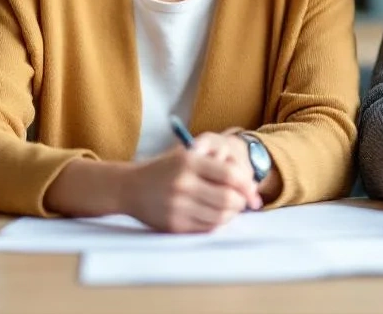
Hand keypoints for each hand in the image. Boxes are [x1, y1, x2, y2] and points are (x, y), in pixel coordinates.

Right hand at [120, 135, 260, 232]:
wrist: (129, 187)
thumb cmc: (165, 169)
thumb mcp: (186, 155)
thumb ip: (217, 166)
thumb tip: (250, 186)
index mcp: (188, 161)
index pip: (230, 175)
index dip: (247, 184)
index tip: (253, 190)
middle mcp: (183, 184)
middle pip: (228, 199)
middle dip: (241, 202)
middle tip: (244, 201)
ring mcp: (177, 206)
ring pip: (220, 216)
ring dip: (231, 214)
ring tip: (230, 208)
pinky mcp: (174, 224)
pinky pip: (207, 227)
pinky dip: (217, 223)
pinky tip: (215, 215)